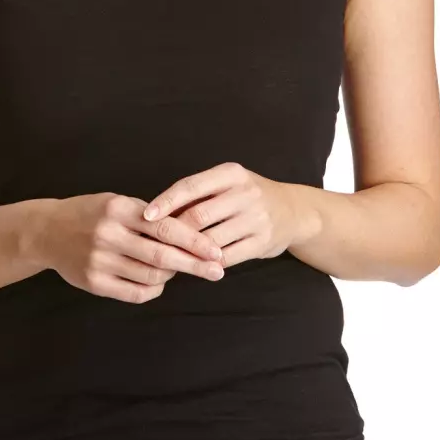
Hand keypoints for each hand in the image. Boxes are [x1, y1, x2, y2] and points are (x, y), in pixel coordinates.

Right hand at [41, 191, 226, 304]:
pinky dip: (153, 289)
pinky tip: (158, 282)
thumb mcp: (116, 202)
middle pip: (162, 256)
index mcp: (119, 209)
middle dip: (194, 265)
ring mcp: (100, 261)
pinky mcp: (94, 282)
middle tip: (217, 271)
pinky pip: (134, 293)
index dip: (194, 241)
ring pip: (151, 276)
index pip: (165, 227)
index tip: (216, 250)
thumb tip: (190, 233)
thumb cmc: (89, 213)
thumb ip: (148, 216)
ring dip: (172, 275)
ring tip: (180, 270)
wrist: (47, 231)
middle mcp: (109, 235)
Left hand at [142, 162, 322, 267]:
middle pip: (198, 215)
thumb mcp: (227, 184)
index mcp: (231, 173)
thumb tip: (157, 211)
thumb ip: (198, 194)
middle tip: (154, 243)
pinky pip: (226, 257)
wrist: (294, 211)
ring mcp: (256, 219)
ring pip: (210, 240)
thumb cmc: (247, 197)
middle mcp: (245, 193)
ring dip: (187, 252)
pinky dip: (207, 264)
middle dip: (174, 232)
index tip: (145, 215)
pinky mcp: (262, 243)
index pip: (190, 186)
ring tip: (170, 258)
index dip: (166, 201)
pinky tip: (196, 265)